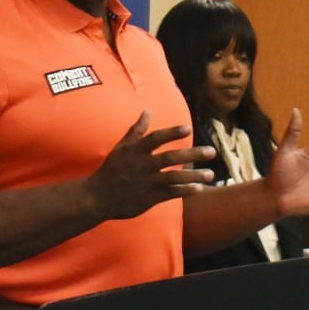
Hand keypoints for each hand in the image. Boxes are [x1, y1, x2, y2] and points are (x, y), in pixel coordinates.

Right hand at [86, 110, 216, 219]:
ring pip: (173, 178)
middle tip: (211, 152)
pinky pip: (169, 194)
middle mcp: (141, 166)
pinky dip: (184, 191)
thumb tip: (148, 110)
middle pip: (169, 158)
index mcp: (135, 152)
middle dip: (192, 154)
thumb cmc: (111, 169)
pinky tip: (198, 189)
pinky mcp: (148, 198)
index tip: (188, 128)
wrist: (97, 197)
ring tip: (211, 174)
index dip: (171, 133)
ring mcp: (145, 183)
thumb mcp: (121, 147)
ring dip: (193, 176)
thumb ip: (136, 130)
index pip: (155, 139)